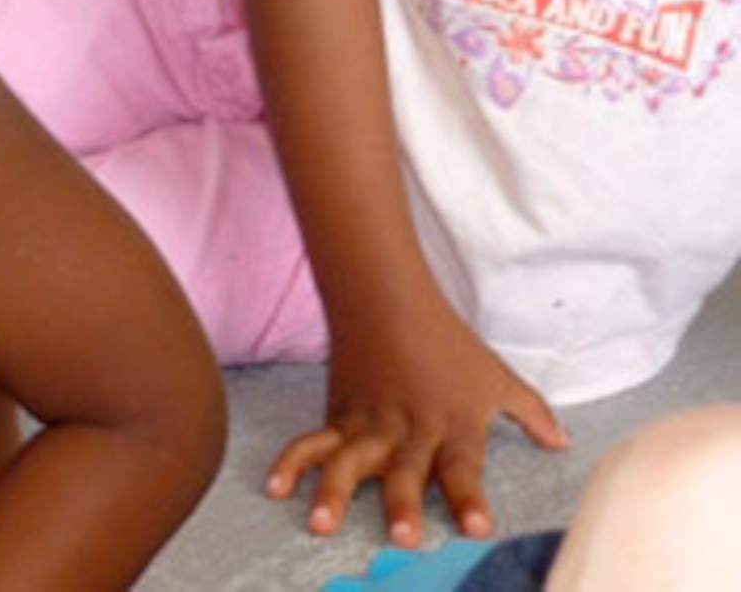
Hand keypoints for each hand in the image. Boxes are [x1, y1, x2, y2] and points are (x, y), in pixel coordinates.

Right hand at [265, 294, 567, 547]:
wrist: (388, 300)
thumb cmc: (449, 343)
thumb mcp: (498, 377)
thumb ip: (531, 413)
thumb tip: (562, 443)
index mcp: (453, 425)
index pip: (463, 468)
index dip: (468, 498)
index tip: (476, 528)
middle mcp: (410, 431)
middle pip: (405, 471)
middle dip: (401, 504)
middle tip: (400, 538)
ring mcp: (369, 424)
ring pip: (351, 461)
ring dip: (335, 492)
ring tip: (321, 523)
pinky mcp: (338, 415)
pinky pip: (313, 442)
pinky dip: (292, 464)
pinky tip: (276, 488)